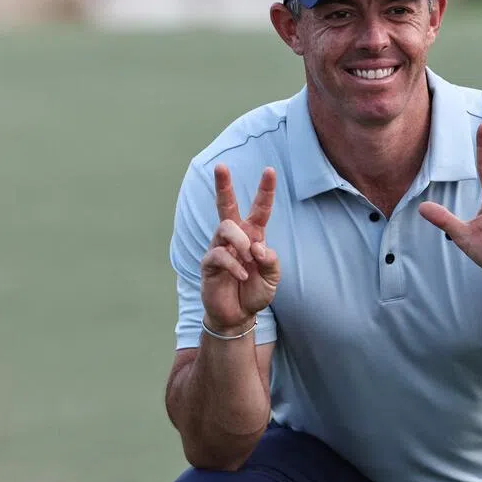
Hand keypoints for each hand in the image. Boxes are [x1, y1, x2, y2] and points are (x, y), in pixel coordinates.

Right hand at [200, 165, 280, 332]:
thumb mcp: (273, 278)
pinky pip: (219, 255)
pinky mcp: (208, 264)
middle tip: (221, 167)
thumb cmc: (255, 292)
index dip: (265, 190)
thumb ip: (271, 261)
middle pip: (226, 206)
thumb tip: (259, 247)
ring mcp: (219, 248)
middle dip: (223, 186)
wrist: (238, 315)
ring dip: (240, 241)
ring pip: (225, 228)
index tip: (270, 170)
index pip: (260, 209)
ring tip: (249, 257)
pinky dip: (235, 264)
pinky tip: (242, 275)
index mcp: (253, 235)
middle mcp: (234, 238)